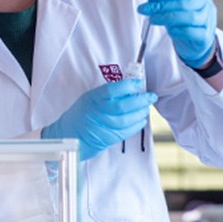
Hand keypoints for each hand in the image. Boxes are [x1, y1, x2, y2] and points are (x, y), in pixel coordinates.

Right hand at [42, 79, 156, 160]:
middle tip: (151, 96)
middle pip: (122, 106)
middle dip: (140, 100)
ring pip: (126, 120)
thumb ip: (107, 93)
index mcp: (92, 98)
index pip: (111, 90)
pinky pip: (127, 131)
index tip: (138, 83)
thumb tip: (130, 88)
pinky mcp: (109, 138)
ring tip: (146, 108)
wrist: (71, 134)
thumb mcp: (90, 98)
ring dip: (140, 113)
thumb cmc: (82, 113)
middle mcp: (97, 112)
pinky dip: (137, 125)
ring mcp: (103, 126)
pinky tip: (141, 119)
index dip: (127, 86)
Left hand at [139, 0, 216, 67]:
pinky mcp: (206, 36)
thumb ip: (164, 2)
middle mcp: (206, 5)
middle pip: (183, 4)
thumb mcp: (174, 8)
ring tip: (153, 19)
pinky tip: (169, 30)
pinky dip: (176, 31)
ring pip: (188, 17)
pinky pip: (189, 32)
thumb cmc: (184, 22)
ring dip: (166, 18)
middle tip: (144, 9)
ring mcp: (208, 20)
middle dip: (160, 6)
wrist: (195, 42)